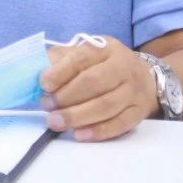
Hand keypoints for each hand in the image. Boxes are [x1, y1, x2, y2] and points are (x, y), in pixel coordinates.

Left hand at [38, 37, 156, 141]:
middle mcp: (123, 66)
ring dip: (78, 116)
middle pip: (94, 82)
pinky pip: (120, 124)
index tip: (44, 84)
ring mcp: (134, 90)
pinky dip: (98, 131)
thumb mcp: (86, 54)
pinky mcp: (139, 112)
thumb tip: (37, 73)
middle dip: (67, 96)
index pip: (82, 57)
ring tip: (56, 122)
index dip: (61, 71)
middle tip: (47, 107)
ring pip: (106, 105)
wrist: (144, 78)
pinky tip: (79, 135)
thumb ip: (62, 60)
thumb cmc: (104, 66)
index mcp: (106, 48)